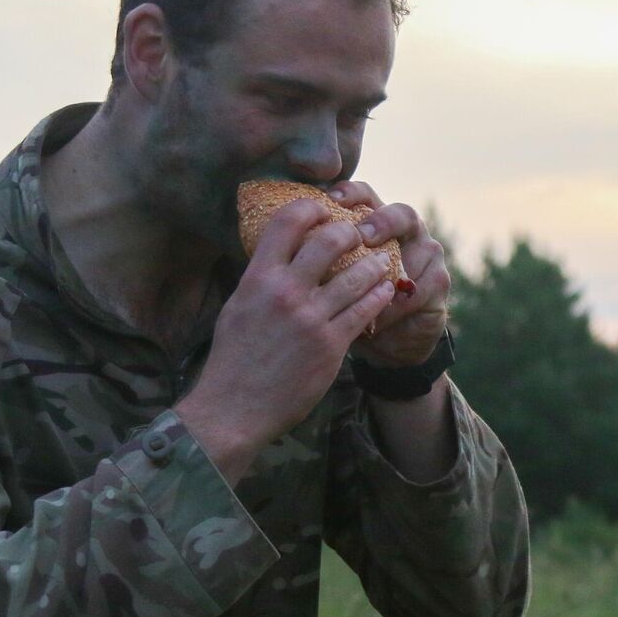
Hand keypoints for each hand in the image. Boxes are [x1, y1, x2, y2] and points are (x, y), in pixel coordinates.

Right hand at [178, 197, 397, 481]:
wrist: (234, 409)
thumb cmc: (233, 358)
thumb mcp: (237, 307)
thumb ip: (260, 278)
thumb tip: (277, 254)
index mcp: (258, 278)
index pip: (288, 222)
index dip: (311, 207)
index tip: (324, 210)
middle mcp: (285, 292)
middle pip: (331, 240)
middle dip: (351, 231)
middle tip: (359, 234)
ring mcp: (311, 318)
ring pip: (359, 275)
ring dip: (375, 265)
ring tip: (382, 262)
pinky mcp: (331, 345)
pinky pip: (366, 310)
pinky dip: (379, 296)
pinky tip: (384, 292)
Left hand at [328, 180, 449, 367]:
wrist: (387, 340)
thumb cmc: (347, 303)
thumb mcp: (326, 278)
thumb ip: (311, 257)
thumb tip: (265, 239)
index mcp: (375, 221)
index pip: (365, 195)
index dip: (352, 193)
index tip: (331, 199)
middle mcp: (405, 232)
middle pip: (401, 214)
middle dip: (381, 222)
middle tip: (361, 235)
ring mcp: (427, 255)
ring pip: (417, 252)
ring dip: (390, 271)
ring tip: (368, 283)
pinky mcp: (437, 285)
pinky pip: (419, 291)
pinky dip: (397, 304)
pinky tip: (380, 316)